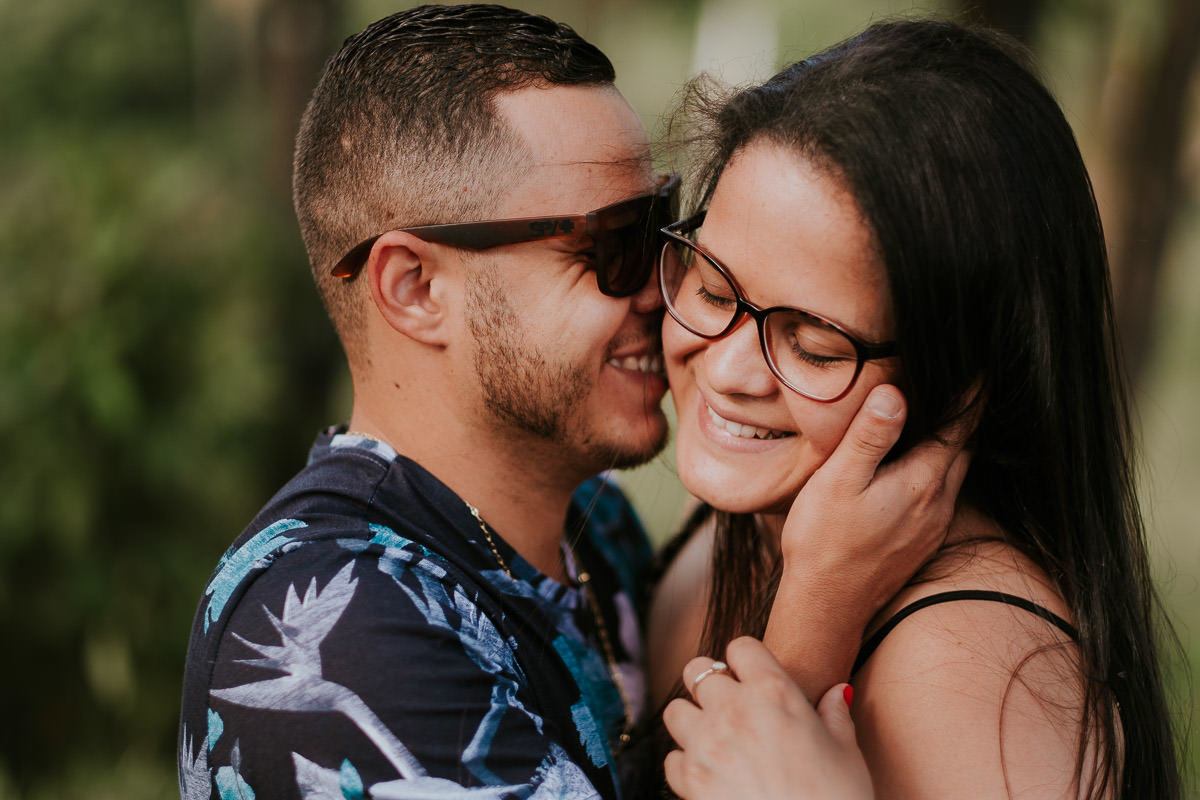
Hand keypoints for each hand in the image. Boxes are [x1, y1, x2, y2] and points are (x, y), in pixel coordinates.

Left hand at [663, 637, 872, 799]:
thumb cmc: (838, 799)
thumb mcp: (847, 753)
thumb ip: (836, 716)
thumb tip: (838, 692)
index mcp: (774, 692)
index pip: (741, 647)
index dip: (746, 660)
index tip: (751, 675)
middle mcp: (734, 709)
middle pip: (696, 670)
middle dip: (709, 683)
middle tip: (727, 703)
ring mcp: (706, 743)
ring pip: (675, 710)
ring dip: (692, 720)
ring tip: (713, 738)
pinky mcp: (689, 779)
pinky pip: (672, 758)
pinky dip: (686, 763)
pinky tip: (710, 774)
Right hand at [766, 384, 974, 695]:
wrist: (826, 606)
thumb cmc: (824, 542)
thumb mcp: (838, 481)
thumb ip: (870, 436)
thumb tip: (896, 393)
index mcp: (922, 481)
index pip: (960, 425)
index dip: (971, 393)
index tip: (981, 365)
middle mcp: (939, 503)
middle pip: (965, 447)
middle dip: (965, 414)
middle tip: (961, 383)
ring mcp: (933, 525)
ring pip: (955, 472)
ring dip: (952, 443)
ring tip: (940, 416)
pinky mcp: (922, 541)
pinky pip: (942, 494)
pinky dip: (938, 470)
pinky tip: (916, 466)